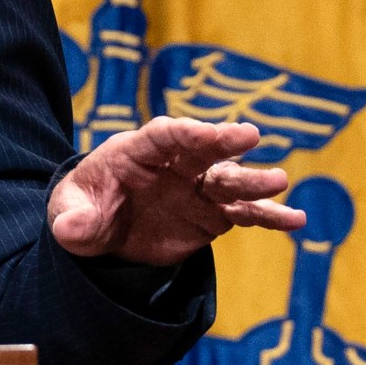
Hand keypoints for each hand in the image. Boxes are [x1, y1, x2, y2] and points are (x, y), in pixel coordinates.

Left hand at [48, 118, 307, 265]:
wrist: (103, 231)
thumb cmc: (84, 209)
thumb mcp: (69, 215)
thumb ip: (73, 221)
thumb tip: (69, 232)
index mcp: (137, 151)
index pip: (163, 135)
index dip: (185, 132)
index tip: (207, 132)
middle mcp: (175, 164)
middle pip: (203, 150)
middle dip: (225, 142)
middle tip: (251, 137)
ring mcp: (198, 188)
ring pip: (230, 181)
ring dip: (254, 182)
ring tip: (279, 182)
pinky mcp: (214, 215)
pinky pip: (245, 214)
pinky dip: (270, 217)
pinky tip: (296, 221)